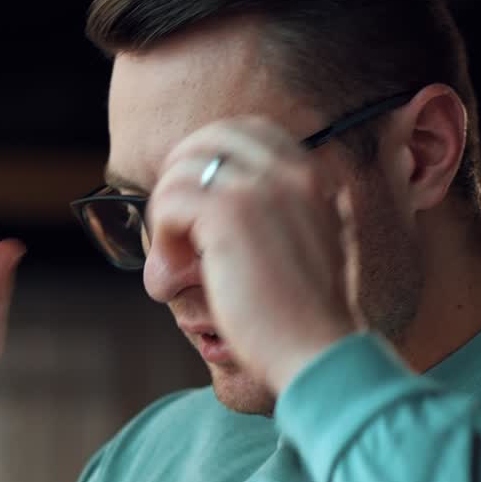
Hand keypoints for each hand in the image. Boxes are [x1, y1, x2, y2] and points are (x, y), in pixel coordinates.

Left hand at [149, 118, 362, 392]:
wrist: (319, 350)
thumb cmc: (307, 316)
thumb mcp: (310, 247)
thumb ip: (280, 215)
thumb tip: (220, 203)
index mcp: (314, 175)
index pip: (249, 131)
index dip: (208, 156)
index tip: (192, 196)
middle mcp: (292, 171)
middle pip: (210, 138)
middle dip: (179, 174)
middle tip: (170, 221)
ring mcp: (261, 188)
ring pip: (183, 171)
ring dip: (166, 214)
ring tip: (173, 263)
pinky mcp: (229, 214)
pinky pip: (170, 200)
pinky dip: (161, 235)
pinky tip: (172, 275)